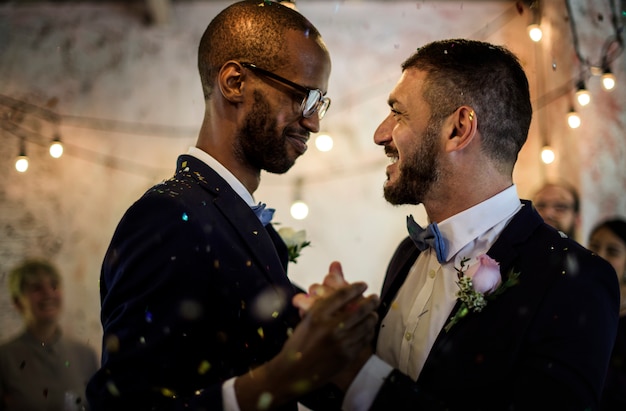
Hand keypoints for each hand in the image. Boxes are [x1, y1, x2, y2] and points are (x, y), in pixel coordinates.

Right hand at [291, 261, 376, 392]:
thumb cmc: (297, 345)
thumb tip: (335, 287)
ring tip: (374, 313)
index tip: (362, 285)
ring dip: (372, 316)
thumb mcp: (305, 321)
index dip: (355, 288)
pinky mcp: (347, 356)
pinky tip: (369, 328)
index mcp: (317, 316)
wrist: (293, 373)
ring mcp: (340, 343)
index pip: (341, 296)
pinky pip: (364, 340)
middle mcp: (330, 328)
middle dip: (370, 302)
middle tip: (375, 298)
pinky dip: (369, 332)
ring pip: (365, 325)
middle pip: (358, 310)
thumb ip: (320, 305)